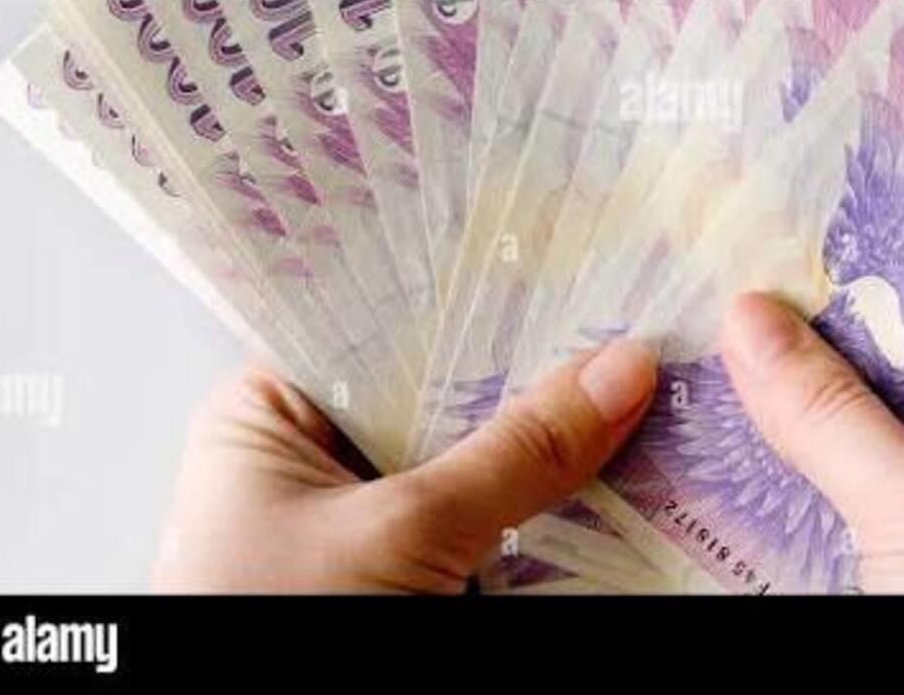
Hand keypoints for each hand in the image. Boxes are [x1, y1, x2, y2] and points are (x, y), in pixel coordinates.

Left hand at [151, 340, 656, 592]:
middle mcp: (312, 458)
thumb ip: (514, 454)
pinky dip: (535, 514)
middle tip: (624, 336)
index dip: (482, 299)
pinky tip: (604, 482)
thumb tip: (617, 372)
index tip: (574, 273)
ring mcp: (361, 522)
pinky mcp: (404, 575)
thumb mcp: (401, 534)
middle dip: (529, 376)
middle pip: (440, 394)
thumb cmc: (277, 629)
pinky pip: (481, 525)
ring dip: (543, 449)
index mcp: (269, 414)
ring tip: (635, 395)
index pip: (388, 323)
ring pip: (469, 463)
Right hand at [720, 293, 903, 592]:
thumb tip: (762, 327)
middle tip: (740, 303)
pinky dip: (775, 510)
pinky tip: (720, 475)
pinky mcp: (892, 596)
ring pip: (856, 475)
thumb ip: (844, 423)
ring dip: (786, 438)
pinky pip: (827, 536)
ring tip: (709, 371)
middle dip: (822, 366)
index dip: (891, 297)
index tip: (812, 252)